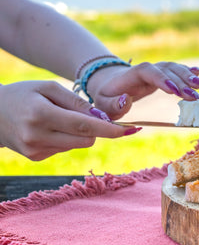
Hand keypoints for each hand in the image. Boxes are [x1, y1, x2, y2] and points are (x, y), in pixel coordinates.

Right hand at [0, 81, 138, 160]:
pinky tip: (51, 128)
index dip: (109, 129)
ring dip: (80, 133)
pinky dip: (66, 139)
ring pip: (77, 145)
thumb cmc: (24, 94)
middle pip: (85, 139)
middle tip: (93, 116)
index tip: (129, 130)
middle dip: (97, 130)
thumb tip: (101, 118)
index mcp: (41, 114)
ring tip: (61, 118)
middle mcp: (37, 136)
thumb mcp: (48, 87)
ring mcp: (35, 150)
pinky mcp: (35, 158)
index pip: (84, 126)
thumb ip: (76, 102)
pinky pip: (65, 149)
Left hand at [85, 61, 198, 119]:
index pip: (148, 72)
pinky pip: (176, 70)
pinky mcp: (162, 74)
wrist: (109, 86)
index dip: (161, 79)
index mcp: (131, 75)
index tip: (173, 91)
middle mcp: (146, 69)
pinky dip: (188, 70)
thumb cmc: (106, 98)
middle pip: (165, 70)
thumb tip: (127, 99)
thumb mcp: (103, 105)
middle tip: (194, 97)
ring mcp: (155, 70)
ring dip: (188, 76)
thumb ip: (114, 104)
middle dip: (181, 82)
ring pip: (174, 68)